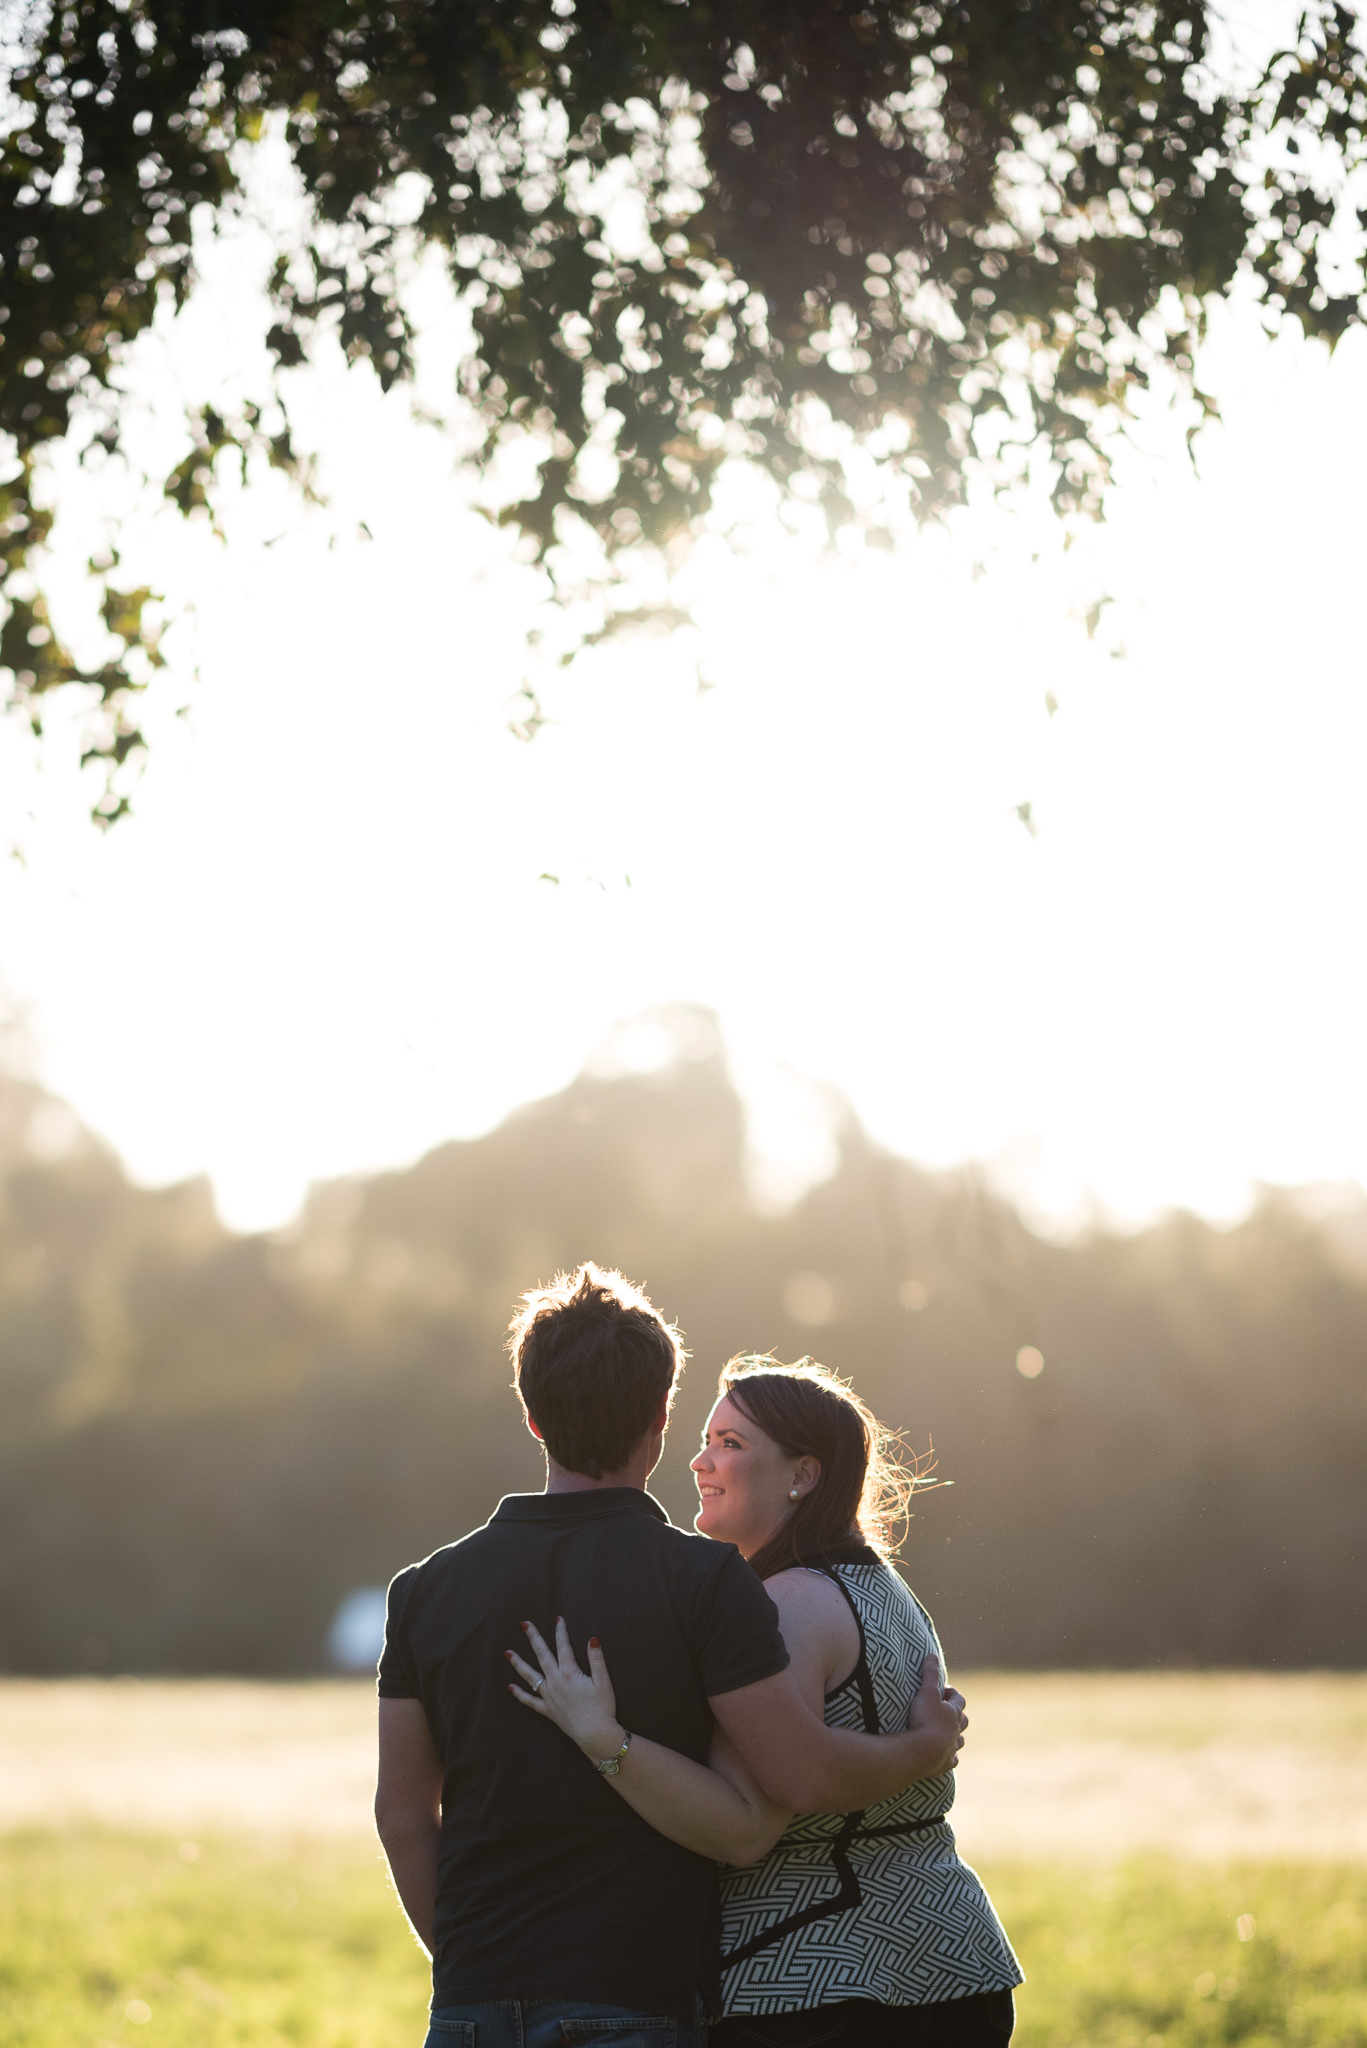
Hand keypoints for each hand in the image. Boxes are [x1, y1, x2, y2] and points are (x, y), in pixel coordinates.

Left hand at [506, 1617, 623, 1761]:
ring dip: (518, 1663)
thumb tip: (592, 1639)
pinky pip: (530, 1701)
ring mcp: (549, 1696)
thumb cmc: (602, 1708)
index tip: (558, 1618)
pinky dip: (519, 1694)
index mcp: (570, 1674)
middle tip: (524, 1624)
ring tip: (507, 1653)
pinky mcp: (548, 1710)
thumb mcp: (604, 1681)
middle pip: (542, 1655)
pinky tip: (510, 1687)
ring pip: (530, 1676)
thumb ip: (596, 1659)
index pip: (563, 1647)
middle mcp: (555, 1683)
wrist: (595, 1735)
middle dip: (533, 1638)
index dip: (561, 1631)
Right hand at [906, 1652, 967, 1773]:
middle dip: (957, 1715)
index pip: (959, 1700)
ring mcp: (952, 1748)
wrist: (923, 1752)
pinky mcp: (945, 1764)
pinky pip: (952, 1760)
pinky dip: (950, 1756)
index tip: (944, 1691)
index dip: (953, 1694)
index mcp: (954, 1713)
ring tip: (946, 1733)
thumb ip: (929, 1674)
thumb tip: (932, 1654)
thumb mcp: (926, 1692)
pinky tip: (945, 1756)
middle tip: (946, 1711)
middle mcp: (956, 1730)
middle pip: (963, 1721)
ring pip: (959, 1740)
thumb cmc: (925, 1720)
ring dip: (955, 1735)